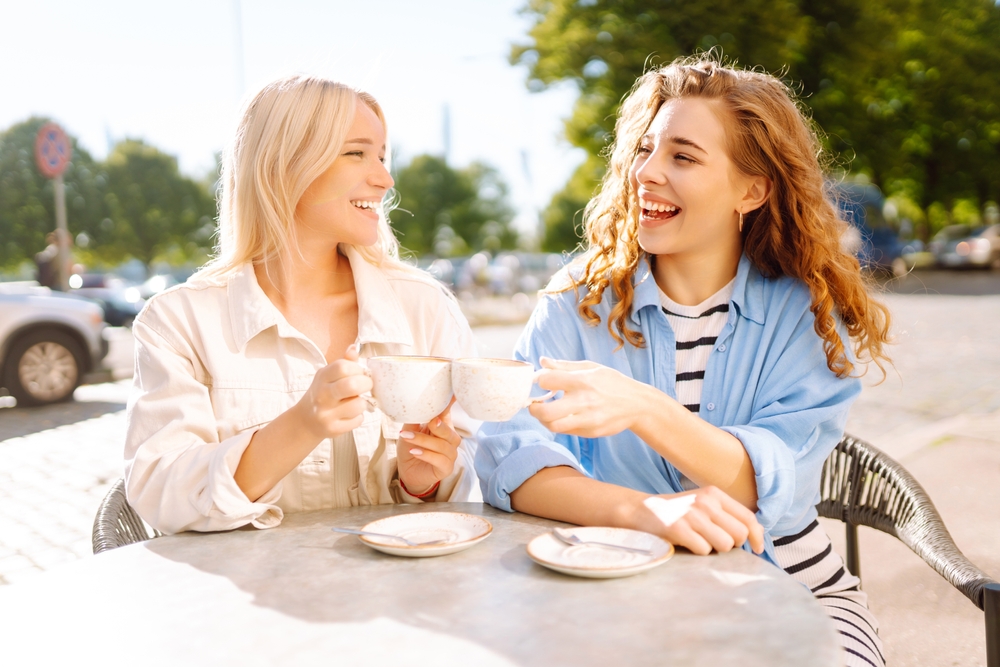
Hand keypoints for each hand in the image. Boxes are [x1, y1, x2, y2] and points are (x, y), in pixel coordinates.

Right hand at [295, 344, 372, 440]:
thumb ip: (343, 362)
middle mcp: (322, 395)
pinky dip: (358, 417)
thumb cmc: (322, 393)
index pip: (343, 367)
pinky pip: (357, 421)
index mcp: (322, 377)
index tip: (360, 373)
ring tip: (354, 402)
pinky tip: (349, 415)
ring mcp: (326, 414)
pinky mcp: (332, 429)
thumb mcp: (328, 375)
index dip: (357, 368)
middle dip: (366, 384)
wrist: (305, 421)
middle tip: (366, 386)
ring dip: (362, 403)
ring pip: (358, 405)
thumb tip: (354, 348)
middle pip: (352, 385)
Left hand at [396, 398, 460, 496]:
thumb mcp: (409, 431)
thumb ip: (414, 419)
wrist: (408, 471)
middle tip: (429, 421)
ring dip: (424, 441)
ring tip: (407, 438)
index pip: (447, 413)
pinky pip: (440, 460)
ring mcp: (450, 455)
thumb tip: (413, 404)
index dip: (450, 403)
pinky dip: (426, 455)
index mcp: (443, 426)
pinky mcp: (446, 468)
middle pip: (449, 432)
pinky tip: (414, 452)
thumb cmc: (411, 448)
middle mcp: (450, 440)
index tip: (452, 393)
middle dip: (438, 426)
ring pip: (442, 446)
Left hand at [529, 357, 648, 437]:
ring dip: (544, 420)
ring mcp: (588, 419)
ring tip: (546, 413)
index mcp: (582, 380)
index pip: (547, 381)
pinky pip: (566, 431)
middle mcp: (584, 401)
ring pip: (553, 426)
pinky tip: (561, 417)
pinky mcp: (591, 432)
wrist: (637, 404)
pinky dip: (558, 425)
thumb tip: (542, 361)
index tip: (542, 383)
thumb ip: (564, 366)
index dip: (540, 381)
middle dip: (534, 409)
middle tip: (534, 405)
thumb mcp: (591, 368)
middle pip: (546, 411)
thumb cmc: (611, 382)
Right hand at [639, 486, 764, 555]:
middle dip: (733, 544)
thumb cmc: (675, 511)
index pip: (748, 517)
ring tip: (700, 541)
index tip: (757, 548)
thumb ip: (726, 514)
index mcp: (714, 494)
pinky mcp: (678, 529)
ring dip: (715, 549)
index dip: (757, 536)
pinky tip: (686, 543)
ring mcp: (692, 515)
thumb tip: (755, 535)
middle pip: (740, 534)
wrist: (639, 510)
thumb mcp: (702, 504)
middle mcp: (705, 502)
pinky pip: (704, 550)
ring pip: (725, 545)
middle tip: (717, 543)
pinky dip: (698, 552)